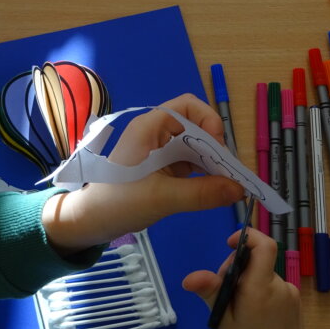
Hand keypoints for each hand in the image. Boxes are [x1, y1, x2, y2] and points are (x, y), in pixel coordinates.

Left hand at [42, 93, 244, 253]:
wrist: (89, 222)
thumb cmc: (118, 203)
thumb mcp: (162, 198)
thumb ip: (202, 193)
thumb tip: (240, 190)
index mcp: (150, 128)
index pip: (188, 106)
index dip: (209, 120)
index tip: (219, 149)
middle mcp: (155, 133)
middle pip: (196, 126)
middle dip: (215, 146)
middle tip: (228, 173)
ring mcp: (159, 151)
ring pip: (195, 146)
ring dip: (212, 161)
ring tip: (225, 184)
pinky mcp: (162, 168)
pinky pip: (190, 163)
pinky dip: (204, 173)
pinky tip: (213, 189)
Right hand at [183, 227, 303, 328]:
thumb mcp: (223, 321)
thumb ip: (211, 292)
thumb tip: (189, 277)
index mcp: (262, 288)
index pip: (265, 245)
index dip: (248, 237)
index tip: (230, 245)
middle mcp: (282, 287)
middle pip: (258, 262)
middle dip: (239, 270)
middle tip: (225, 295)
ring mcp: (292, 297)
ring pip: (266, 277)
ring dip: (250, 284)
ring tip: (240, 312)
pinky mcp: (297, 307)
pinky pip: (276, 290)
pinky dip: (263, 294)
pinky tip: (255, 318)